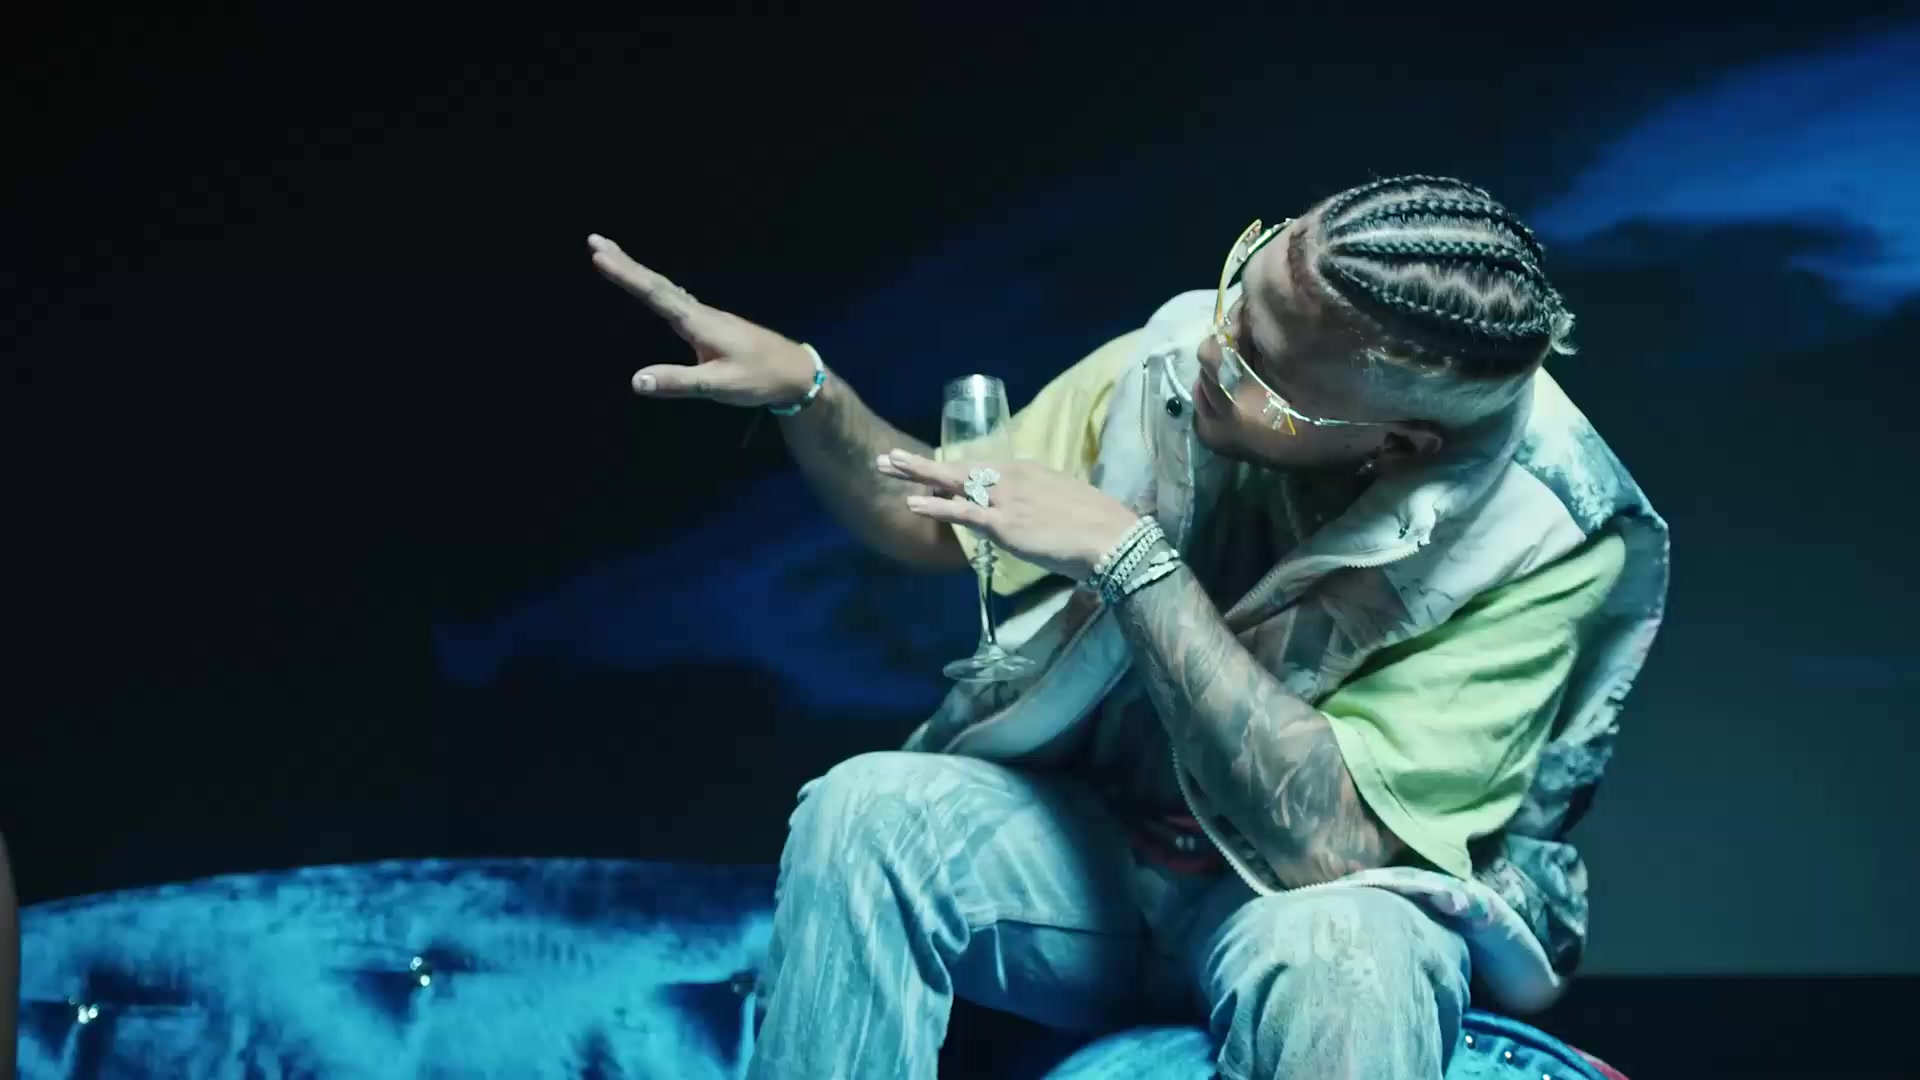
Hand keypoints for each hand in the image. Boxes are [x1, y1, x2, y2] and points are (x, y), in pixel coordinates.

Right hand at [587, 234, 818, 407]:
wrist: (797, 374)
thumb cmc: (761, 378)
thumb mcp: (719, 385)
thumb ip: (679, 382)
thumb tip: (635, 381)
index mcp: (699, 323)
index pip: (656, 295)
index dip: (626, 276)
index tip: (599, 256)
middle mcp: (701, 313)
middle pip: (657, 284)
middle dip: (625, 263)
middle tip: (594, 241)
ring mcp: (707, 318)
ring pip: (666, 289)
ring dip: (638, 273)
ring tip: (612, 257)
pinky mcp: (712, 326)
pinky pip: (676, 299)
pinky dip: (655, 288)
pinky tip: (652, 287)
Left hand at [877, 449, 1140, 581]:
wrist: (1113, 539)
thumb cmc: (1099, 527)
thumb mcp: (1066, 505)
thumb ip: (1043, 505)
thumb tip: (1036, 517)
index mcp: (1030, 472)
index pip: (983, 470)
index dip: (954, 473)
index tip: (932, 473)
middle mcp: (1014, 478)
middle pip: (960, 468)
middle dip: (922, 464)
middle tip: (889, 458)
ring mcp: (1007, 499)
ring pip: (953, 482)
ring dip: (917, 475)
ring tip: (886, 467)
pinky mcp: (1004, 523)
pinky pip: (962, 512)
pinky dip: (935, 506)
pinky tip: (912, 503)